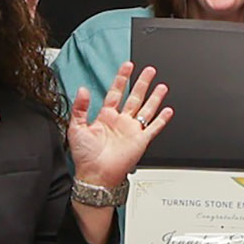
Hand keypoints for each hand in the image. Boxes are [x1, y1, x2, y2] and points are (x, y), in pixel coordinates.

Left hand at [66, 61, 169, 188]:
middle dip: (142, 83)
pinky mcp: (140, 141)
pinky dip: (161, 120)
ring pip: (146, 109)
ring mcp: (132, 131)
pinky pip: (154, 128)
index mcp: (105, 117)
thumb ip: (79, 108)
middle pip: (135, 97)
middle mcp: (120, 122)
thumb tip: (82, 90)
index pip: (116, 92)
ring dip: (154, 97)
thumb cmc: (85, 157)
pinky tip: (167, 110)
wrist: (95, 176)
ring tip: (161, 85)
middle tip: (149, 70)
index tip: (127, 66)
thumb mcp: (76, 128)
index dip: (122, 79)